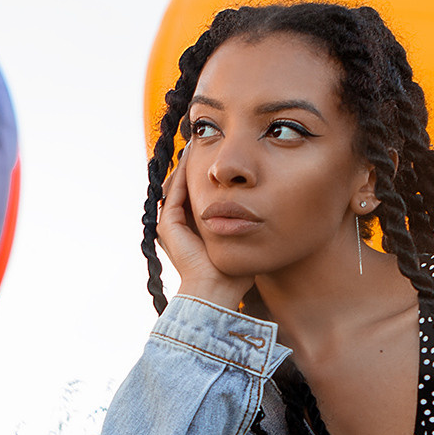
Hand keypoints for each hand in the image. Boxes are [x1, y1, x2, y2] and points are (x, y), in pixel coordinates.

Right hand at [157, 153, 252, 309]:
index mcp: (194, 230)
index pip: (198, 196)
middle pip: (186, 188)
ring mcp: (169, 225)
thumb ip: (245, 225)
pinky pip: (174, 192)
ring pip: (178, 186)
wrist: (218, 290)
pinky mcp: (167, 225)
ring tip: (199, 144)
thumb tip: (265, 208)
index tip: (220, 157)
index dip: (207, 177)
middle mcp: (179, 226)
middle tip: (207, 144)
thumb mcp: (242, 240)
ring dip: (188, 165)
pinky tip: (193, 157)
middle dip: (196, 167)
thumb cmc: (235, 273)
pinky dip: (182, 174)